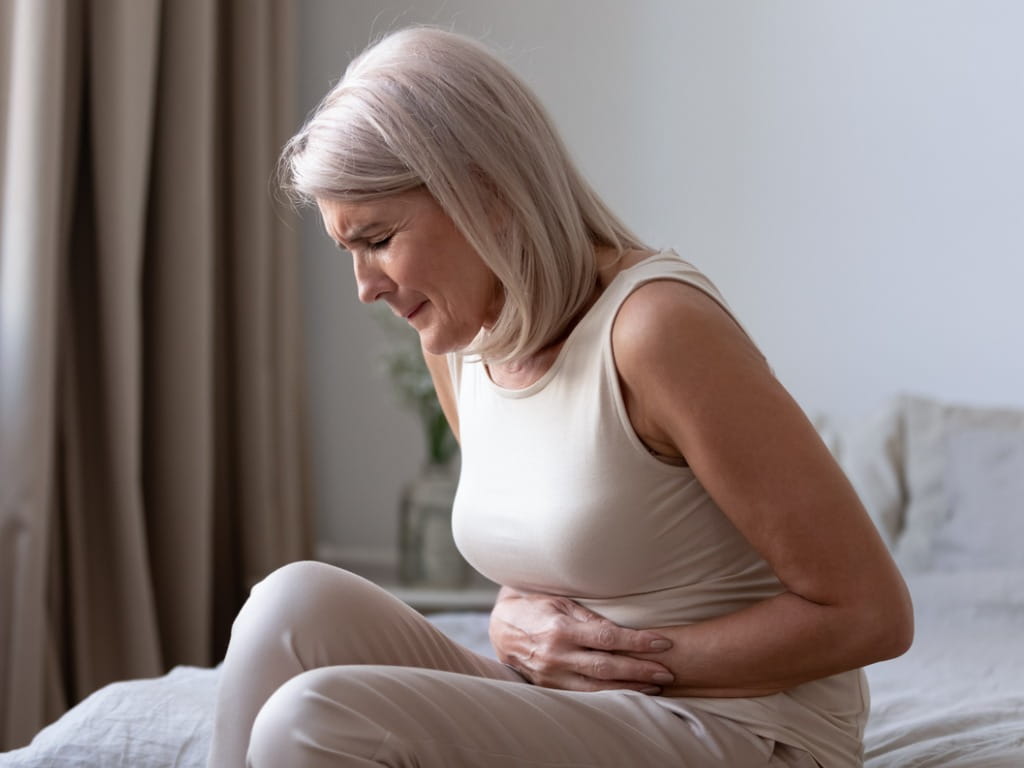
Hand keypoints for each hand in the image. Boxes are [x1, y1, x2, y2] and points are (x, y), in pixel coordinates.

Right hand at [489, 588, 674, 692]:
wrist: (501, 627)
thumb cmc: (536, 607)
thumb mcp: (561, 602)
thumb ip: (590, 616)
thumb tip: (623, 629)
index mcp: (561, 629)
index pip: (608, 638)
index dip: (638, 642)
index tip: (663, 643)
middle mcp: (557, 654)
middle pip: (607, 667)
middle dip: (641, 670)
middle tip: (668, 671)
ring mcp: (552, 675)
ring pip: (598, 688)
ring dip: (630, 688)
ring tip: (655, 685)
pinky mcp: (549, 687)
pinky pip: (584, 696)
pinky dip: (608, 696)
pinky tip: (628, 693)